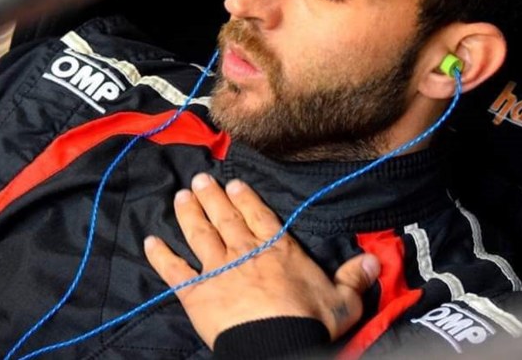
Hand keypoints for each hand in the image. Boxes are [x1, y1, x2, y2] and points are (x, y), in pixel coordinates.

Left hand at [144, 173, 379, 348]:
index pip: (258, 215)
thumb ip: (354, 277)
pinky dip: (160, 255)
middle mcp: (244, 251)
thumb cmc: (310, 323)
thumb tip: (373, 261)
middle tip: (200, 178)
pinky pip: (174, 270)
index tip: (232, 182)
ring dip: (189, 213)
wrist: (276, 346)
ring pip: (199, 233)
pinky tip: (148, 241)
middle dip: (212, 196)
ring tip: (180, 195)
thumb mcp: (342, 300)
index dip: (244, 197)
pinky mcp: (196, 292)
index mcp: (277, 249)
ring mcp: (217, 269)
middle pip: (225, 217)